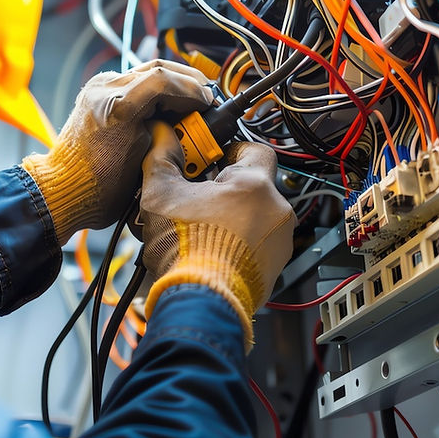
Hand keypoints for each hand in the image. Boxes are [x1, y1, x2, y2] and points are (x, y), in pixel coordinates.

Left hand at [22, 60, 211, 243]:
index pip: (164, 80)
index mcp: (117, 106)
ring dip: (172, 83)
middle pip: (157, 68)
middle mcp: (104, 90)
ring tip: (190, 102)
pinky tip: (168, 104)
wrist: (63, 190)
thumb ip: (168, 133)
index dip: (193, 90)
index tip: (209, 102)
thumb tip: (187, 121)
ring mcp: (98, 88)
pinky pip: (132, 81)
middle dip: (187, 82)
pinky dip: (154, 89)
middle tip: (206, 99)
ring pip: (145, 71)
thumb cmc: (97, 187)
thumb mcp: (146, 161)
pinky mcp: (96, 93)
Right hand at [139, 123, 294, 349]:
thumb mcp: (161, 193)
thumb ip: (162, 157)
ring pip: (253, 218)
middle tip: (194, 196)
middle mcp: (276, 212)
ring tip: (198, 227)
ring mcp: (278, 243)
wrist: (200, 301)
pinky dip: (236, 244)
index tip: (207, 158)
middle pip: (251, 186)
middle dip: (222, 189)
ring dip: (229, 218)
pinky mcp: (272, 269)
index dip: (228, 149)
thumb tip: (162, 136)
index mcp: (255, 185)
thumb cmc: (187, 251)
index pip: (254, 148)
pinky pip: (255, 246)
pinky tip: (208, 250)